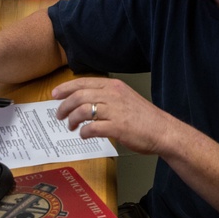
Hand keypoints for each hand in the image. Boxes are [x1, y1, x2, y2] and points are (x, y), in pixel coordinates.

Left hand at [52, 77, 173, 154]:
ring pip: (83, 110)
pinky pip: (92, 128)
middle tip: (59, 114)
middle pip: (79, 95)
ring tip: (71, 126)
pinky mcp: (117, 127)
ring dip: (72, 119)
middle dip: (64, 106)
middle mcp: (113, 95)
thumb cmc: (144, 117)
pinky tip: (84, 135)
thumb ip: (106, 96)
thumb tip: (84, 101)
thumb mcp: (124, 98)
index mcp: (114, 86)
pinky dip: (84, 132)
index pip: (83, 82)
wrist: (163, 131)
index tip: (55, 94)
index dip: (66, 88)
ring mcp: (115, 111)